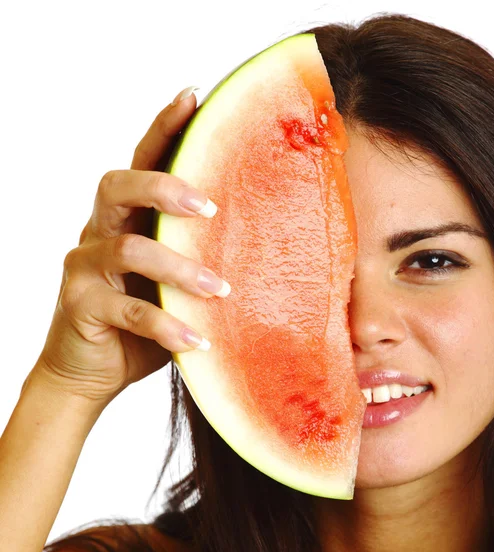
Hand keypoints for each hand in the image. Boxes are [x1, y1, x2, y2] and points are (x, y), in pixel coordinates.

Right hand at [30, 87, 228, 410]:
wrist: (94, 368)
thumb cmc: (144, 319)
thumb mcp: (175, 281)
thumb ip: (199, 254)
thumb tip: (266, 238)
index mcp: (127, 218)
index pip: (143, 161)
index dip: (164, 126)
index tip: (193, 96)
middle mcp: (100, 231)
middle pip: (118, 185)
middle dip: (164, 188)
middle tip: (209, 207)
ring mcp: (85, 267)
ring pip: (128, 248)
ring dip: (179, 267)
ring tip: (220, 290)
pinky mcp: (81, 306)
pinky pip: (129, 311)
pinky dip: (167, 325)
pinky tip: (198, 341)